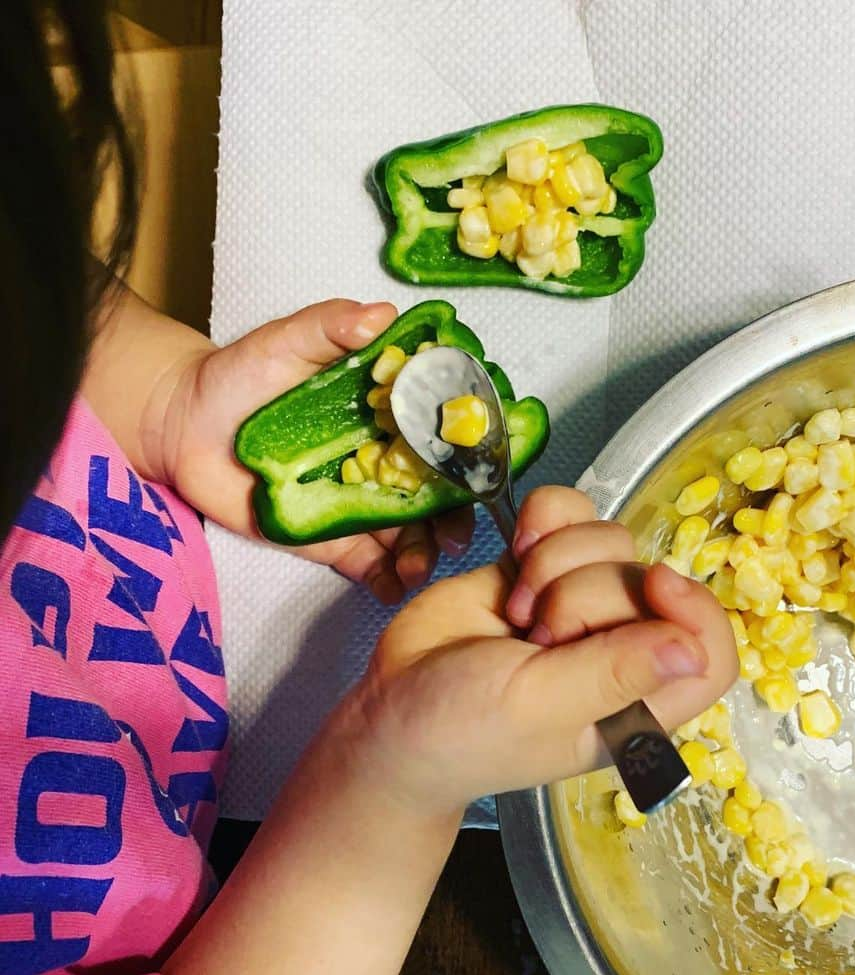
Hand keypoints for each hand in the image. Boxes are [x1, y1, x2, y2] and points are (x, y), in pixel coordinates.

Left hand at [155, 298, 474, 602]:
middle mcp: (384, 460)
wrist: (181, 424)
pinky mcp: (330, 537)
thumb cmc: (237, 375)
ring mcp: (360, 502)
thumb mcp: (285, 341)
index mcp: (388, 414)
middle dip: (452, 519)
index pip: (442, 435)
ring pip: (408, 534)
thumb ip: (331, 327)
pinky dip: (385, 579)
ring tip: (415, 569)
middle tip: (452, 537)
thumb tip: (381, 315)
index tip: (483, 472)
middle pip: (436, 495)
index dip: (469, 456)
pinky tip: (393, 589)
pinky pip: (367, 563)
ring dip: (421, 554)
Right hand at [340, 486, 737, 812]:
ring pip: (612, 541)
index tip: (650, 586)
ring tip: (517, 610)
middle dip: (586, 592)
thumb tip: (693, 648)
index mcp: (639, 705)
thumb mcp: (539, 708)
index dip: (694, 611)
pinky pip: (573, 513)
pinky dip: (545, 519)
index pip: (711, 654)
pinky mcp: (545, 565)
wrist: (391, 711)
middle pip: (651, 584)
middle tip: (537, 637)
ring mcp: (584, 601)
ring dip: (557, 559)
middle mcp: (622, 650)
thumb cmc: (463, 732)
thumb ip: (614, 673)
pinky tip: (514, 552)